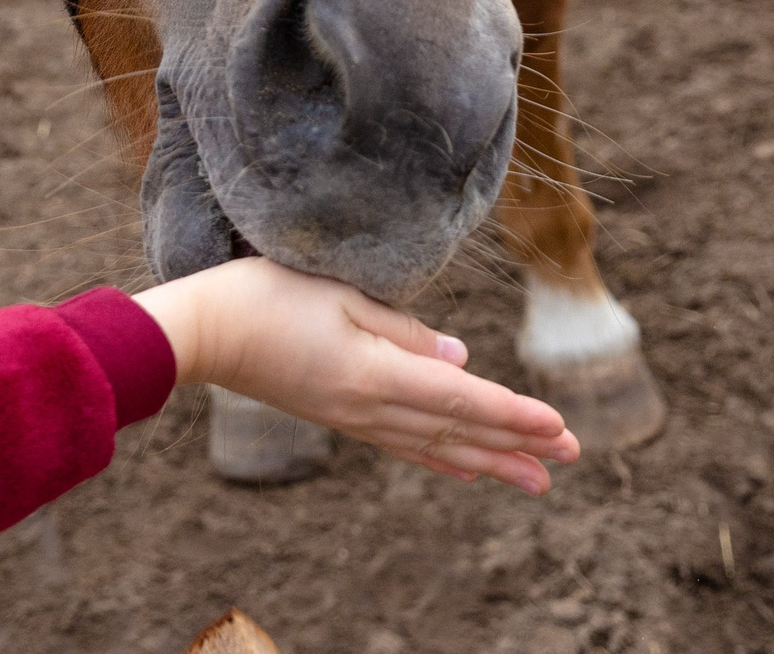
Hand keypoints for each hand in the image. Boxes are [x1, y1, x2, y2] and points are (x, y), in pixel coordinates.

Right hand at [133, 257, 578, 493]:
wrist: (202, 332)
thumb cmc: (265, 296)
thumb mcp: (338, 295)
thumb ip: (402, 329)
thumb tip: (459, 358)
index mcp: (374, 374)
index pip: (461, 399)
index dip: (514, 413)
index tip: (560, 426)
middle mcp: (370, 407)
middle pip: (458, 431)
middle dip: (518, 444)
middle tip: (571, 457)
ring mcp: (353, 416)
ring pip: (437, 446)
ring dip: (490, 460)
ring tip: (535, 478)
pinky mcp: (339, 414)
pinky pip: (405, 445)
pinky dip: (443, 458)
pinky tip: (465, 469)